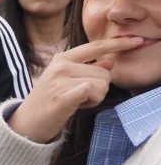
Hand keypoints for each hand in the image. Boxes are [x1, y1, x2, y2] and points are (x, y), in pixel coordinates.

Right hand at [8, 38, 142, 142]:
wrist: (27, 123)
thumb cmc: (49, 102)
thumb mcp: (65, 80)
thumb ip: (87, 69)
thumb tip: (109, 61)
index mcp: (62, 59)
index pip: (96, 47)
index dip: (118, 44)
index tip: (136, 41)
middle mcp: (61, 66)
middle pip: (104, 73)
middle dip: (99, 88)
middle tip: (79, 97)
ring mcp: (60, 80)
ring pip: (102, 85)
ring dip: (95, 98)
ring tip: (76, 102)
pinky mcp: (63, 96)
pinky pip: (93, 92)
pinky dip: (90, 101)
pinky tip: (76, 106)